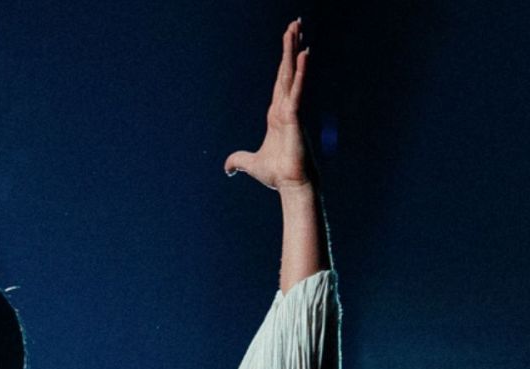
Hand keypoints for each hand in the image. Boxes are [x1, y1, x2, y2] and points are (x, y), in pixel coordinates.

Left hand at [224, 19, 315, 191]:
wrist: (290, 184)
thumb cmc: (277, 173)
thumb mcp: (250, 164)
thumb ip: (238, 161)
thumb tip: (227, 168)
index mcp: (277, 113)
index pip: (281, 81)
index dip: (285, 61)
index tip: (290, 41)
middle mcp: (286, 107)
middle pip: (287, 70)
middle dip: (290, 46)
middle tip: (295, 23)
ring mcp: (291, 110)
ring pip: (292, 74)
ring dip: (293, 50)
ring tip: (296, 28)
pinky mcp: (294, 117)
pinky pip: (297, 90)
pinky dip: (300, 73)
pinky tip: (302, 55)